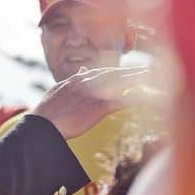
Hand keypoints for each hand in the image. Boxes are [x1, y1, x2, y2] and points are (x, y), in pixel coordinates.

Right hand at [32, 66, 154, 138]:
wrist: (44, 124)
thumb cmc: (47, 113)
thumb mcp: (57, 92)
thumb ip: (71, 81)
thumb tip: (81, 71)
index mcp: (76, 80)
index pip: (99, 71)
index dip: (114, 70)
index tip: (124, 70)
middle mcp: (87, 82)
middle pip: (113, 73)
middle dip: (130, 71)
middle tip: (145, 69)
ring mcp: (94, 94)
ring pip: (120, 82)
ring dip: (136, 79)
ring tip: (150, 77)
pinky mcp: (99, 107)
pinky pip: (122, 101)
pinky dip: (135, 98)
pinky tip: (146, 98)